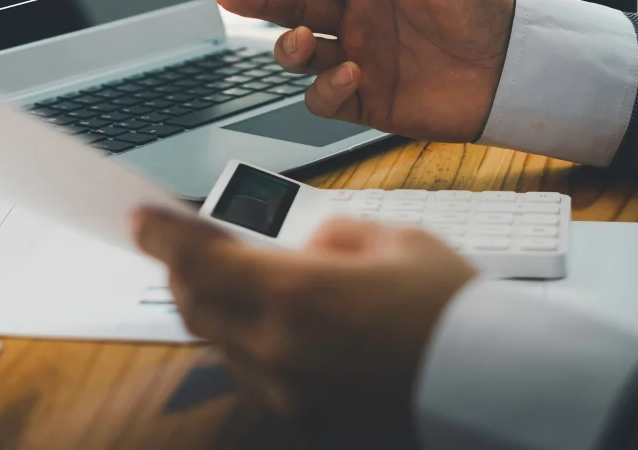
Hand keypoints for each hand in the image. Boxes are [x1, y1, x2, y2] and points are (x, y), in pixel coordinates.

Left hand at [132, 207, 477, 430]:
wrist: (496, 386)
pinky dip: (248, 343)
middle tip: (185, 247)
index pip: (199, 258)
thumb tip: (303, 243)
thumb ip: (332, 234)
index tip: (141, 218)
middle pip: (195, 306)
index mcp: (298, 292)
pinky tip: (274, 325)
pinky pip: (253, 376)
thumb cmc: (450, 308)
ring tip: (237, 281)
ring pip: (219, 344)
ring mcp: (290, 392)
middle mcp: (281, 348)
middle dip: (181, 272)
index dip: (161, 235)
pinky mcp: (306, 420)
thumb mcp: (394, 239)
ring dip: (215, 309)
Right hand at [216, 0, 514, 142]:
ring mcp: (357, 58)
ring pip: (297, 51)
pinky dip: (325, 87)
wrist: (515, 69)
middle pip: (290, 5)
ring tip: (303, 40)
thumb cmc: (486, 5)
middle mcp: (356, 17)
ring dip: (287, 44)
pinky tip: (350, 74)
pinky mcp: (365, 99)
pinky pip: (323, 96)